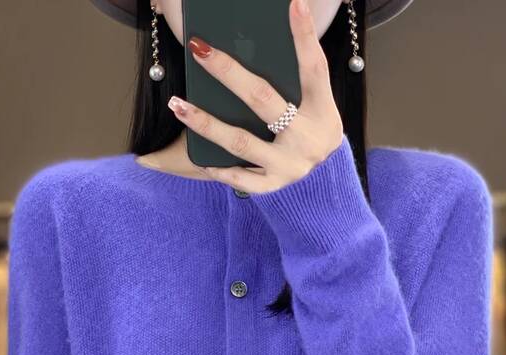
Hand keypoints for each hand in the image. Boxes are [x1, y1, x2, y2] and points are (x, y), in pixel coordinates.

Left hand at [168, 0, 343, 193]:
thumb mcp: (313, 102)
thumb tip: (259, 41)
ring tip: (178, 105)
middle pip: (263, 100)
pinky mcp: (275, 185)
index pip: (314, 68)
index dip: (305, 36)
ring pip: (242, 142)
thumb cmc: (310, 127)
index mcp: (322, 110)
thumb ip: (292, 78)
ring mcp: (290, 165)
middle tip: (200, 50)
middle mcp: (308, 138)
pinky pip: (242, 178)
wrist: (327, 177)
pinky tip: (199, 156)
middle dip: (229, 73)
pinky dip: (220, 168)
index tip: (294, 3)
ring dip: (207, 124)